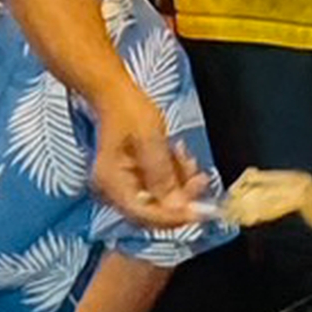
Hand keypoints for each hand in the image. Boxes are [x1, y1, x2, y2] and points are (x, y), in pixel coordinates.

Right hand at [92, 86, 209, 227]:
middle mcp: (114, 191)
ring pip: (160, 201)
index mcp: (112, 183)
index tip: (200, 212)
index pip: (144, 214)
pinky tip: (179, 158)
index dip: (173, 217)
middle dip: (180, 198)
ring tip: (188, 161)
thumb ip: (162, 174)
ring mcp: (124, 186)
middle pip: (153, 211)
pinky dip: (173, 177)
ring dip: (180, 185)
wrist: (115, 94)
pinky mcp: (134, 180)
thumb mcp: (149, 139)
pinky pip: (159, 189)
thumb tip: (177, 206)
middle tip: (200, 179)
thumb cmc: (128, 110)